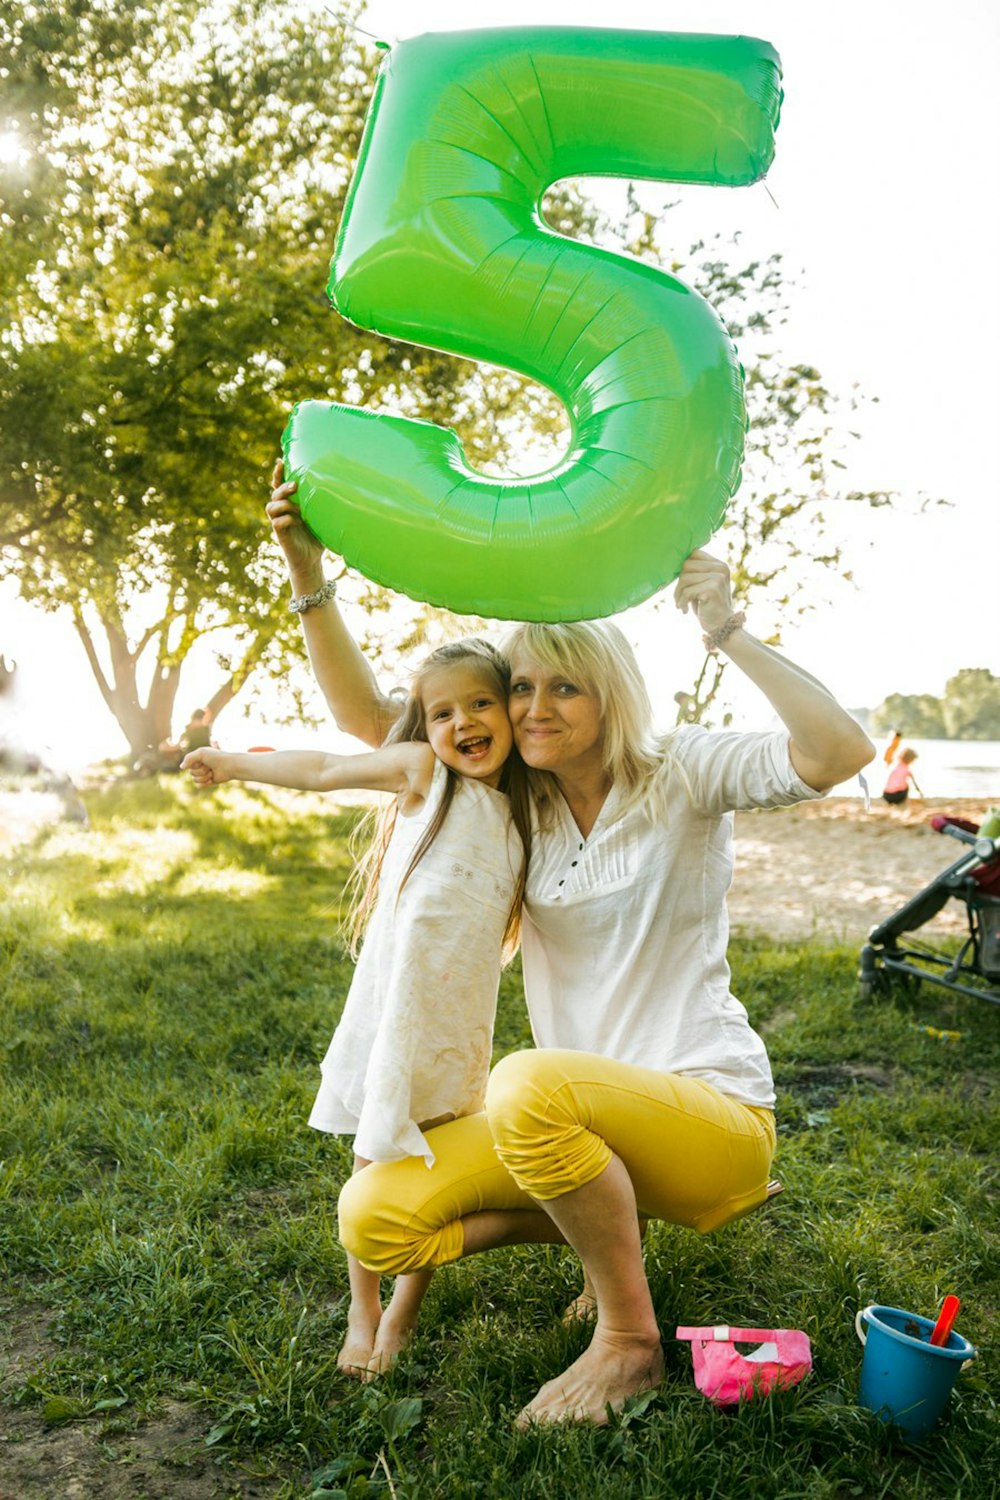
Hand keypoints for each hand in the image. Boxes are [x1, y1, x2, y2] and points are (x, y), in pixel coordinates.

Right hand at [182, 748, 229, 786]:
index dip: (194, 764)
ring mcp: (204, 774)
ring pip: (195, 780)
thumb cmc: (216, 757)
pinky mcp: (208, 782)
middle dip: (200, 771)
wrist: (229, 766)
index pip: (188, 764)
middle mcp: (200, 766)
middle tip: (210, 766)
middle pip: (191, 773)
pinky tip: (212, 779)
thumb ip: (189, 758)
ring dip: (204, 776)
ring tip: (212, 772)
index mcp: (197, 758)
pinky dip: (205, 783)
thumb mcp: (201, 753)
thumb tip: (181, 767)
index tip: (203, 761)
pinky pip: (199, 786)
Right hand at [265, 458, 325, 579]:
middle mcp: (282, 511)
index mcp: (290, 504)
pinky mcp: (281, 535)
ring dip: (283, 503)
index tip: (280, 461)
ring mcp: (279, 523)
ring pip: (271, 506)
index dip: (278, 474)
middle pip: (274, 493)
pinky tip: (297, 520)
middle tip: (295, 484)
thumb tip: (343, 486)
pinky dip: (286, 519)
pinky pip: (277, 523)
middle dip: (282, 486)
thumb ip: (323, 504)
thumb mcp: (321, 516)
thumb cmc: (317, 536)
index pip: (279, 485)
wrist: (311, 560)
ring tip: (296, 506)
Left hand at [674, 549, 734, 634]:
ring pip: (684, 578)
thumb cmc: (707, 606)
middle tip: (679, 597)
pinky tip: (685, 610)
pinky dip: (682, 602)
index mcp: (719, 565)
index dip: (683, 568)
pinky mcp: (713, 589)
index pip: (694, 554)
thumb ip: (694, 572)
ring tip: (681, 604)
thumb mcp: (702, 585)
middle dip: (679, 583)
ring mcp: (718, 577)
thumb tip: (671, 561)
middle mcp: (721, 568)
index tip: (682, 584)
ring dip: (678, 594)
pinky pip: (687, 591)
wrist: (721, 627)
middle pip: (686, 565)